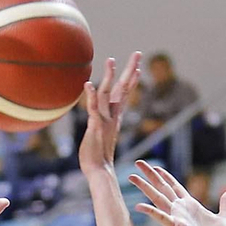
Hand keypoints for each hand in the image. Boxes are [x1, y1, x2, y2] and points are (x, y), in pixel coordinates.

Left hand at [78, 53, 140, 174]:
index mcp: (115, 118)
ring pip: (108, 94)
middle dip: (130, 70)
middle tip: (138, 54)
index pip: (125, 94)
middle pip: (123, 88)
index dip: (131, 80)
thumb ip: (100, 124)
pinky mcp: (95, 127)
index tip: (137, 67)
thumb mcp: (101, 135)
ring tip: (111, 59)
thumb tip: (99, 121)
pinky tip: (88, 84)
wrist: (99, 171)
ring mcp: (105, 120)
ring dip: (110, 76)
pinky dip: (91, 96)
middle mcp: (113, 116)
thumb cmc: (97, 157)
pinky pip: (93, 109)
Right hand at [131, 160, 225, 225]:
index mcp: (191, 206)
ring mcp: (176, 218)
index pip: (175, 187)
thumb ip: (225, 204)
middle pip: (162, 188)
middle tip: (138, 163)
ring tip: (131, 176)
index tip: (156, 167)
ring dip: (144, 186)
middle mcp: (180, 210)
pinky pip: (161, 217)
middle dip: (150, 175)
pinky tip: (138, 205)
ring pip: (157, 198)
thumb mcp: (225, 218)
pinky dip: (150, 211)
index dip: (165, 176)